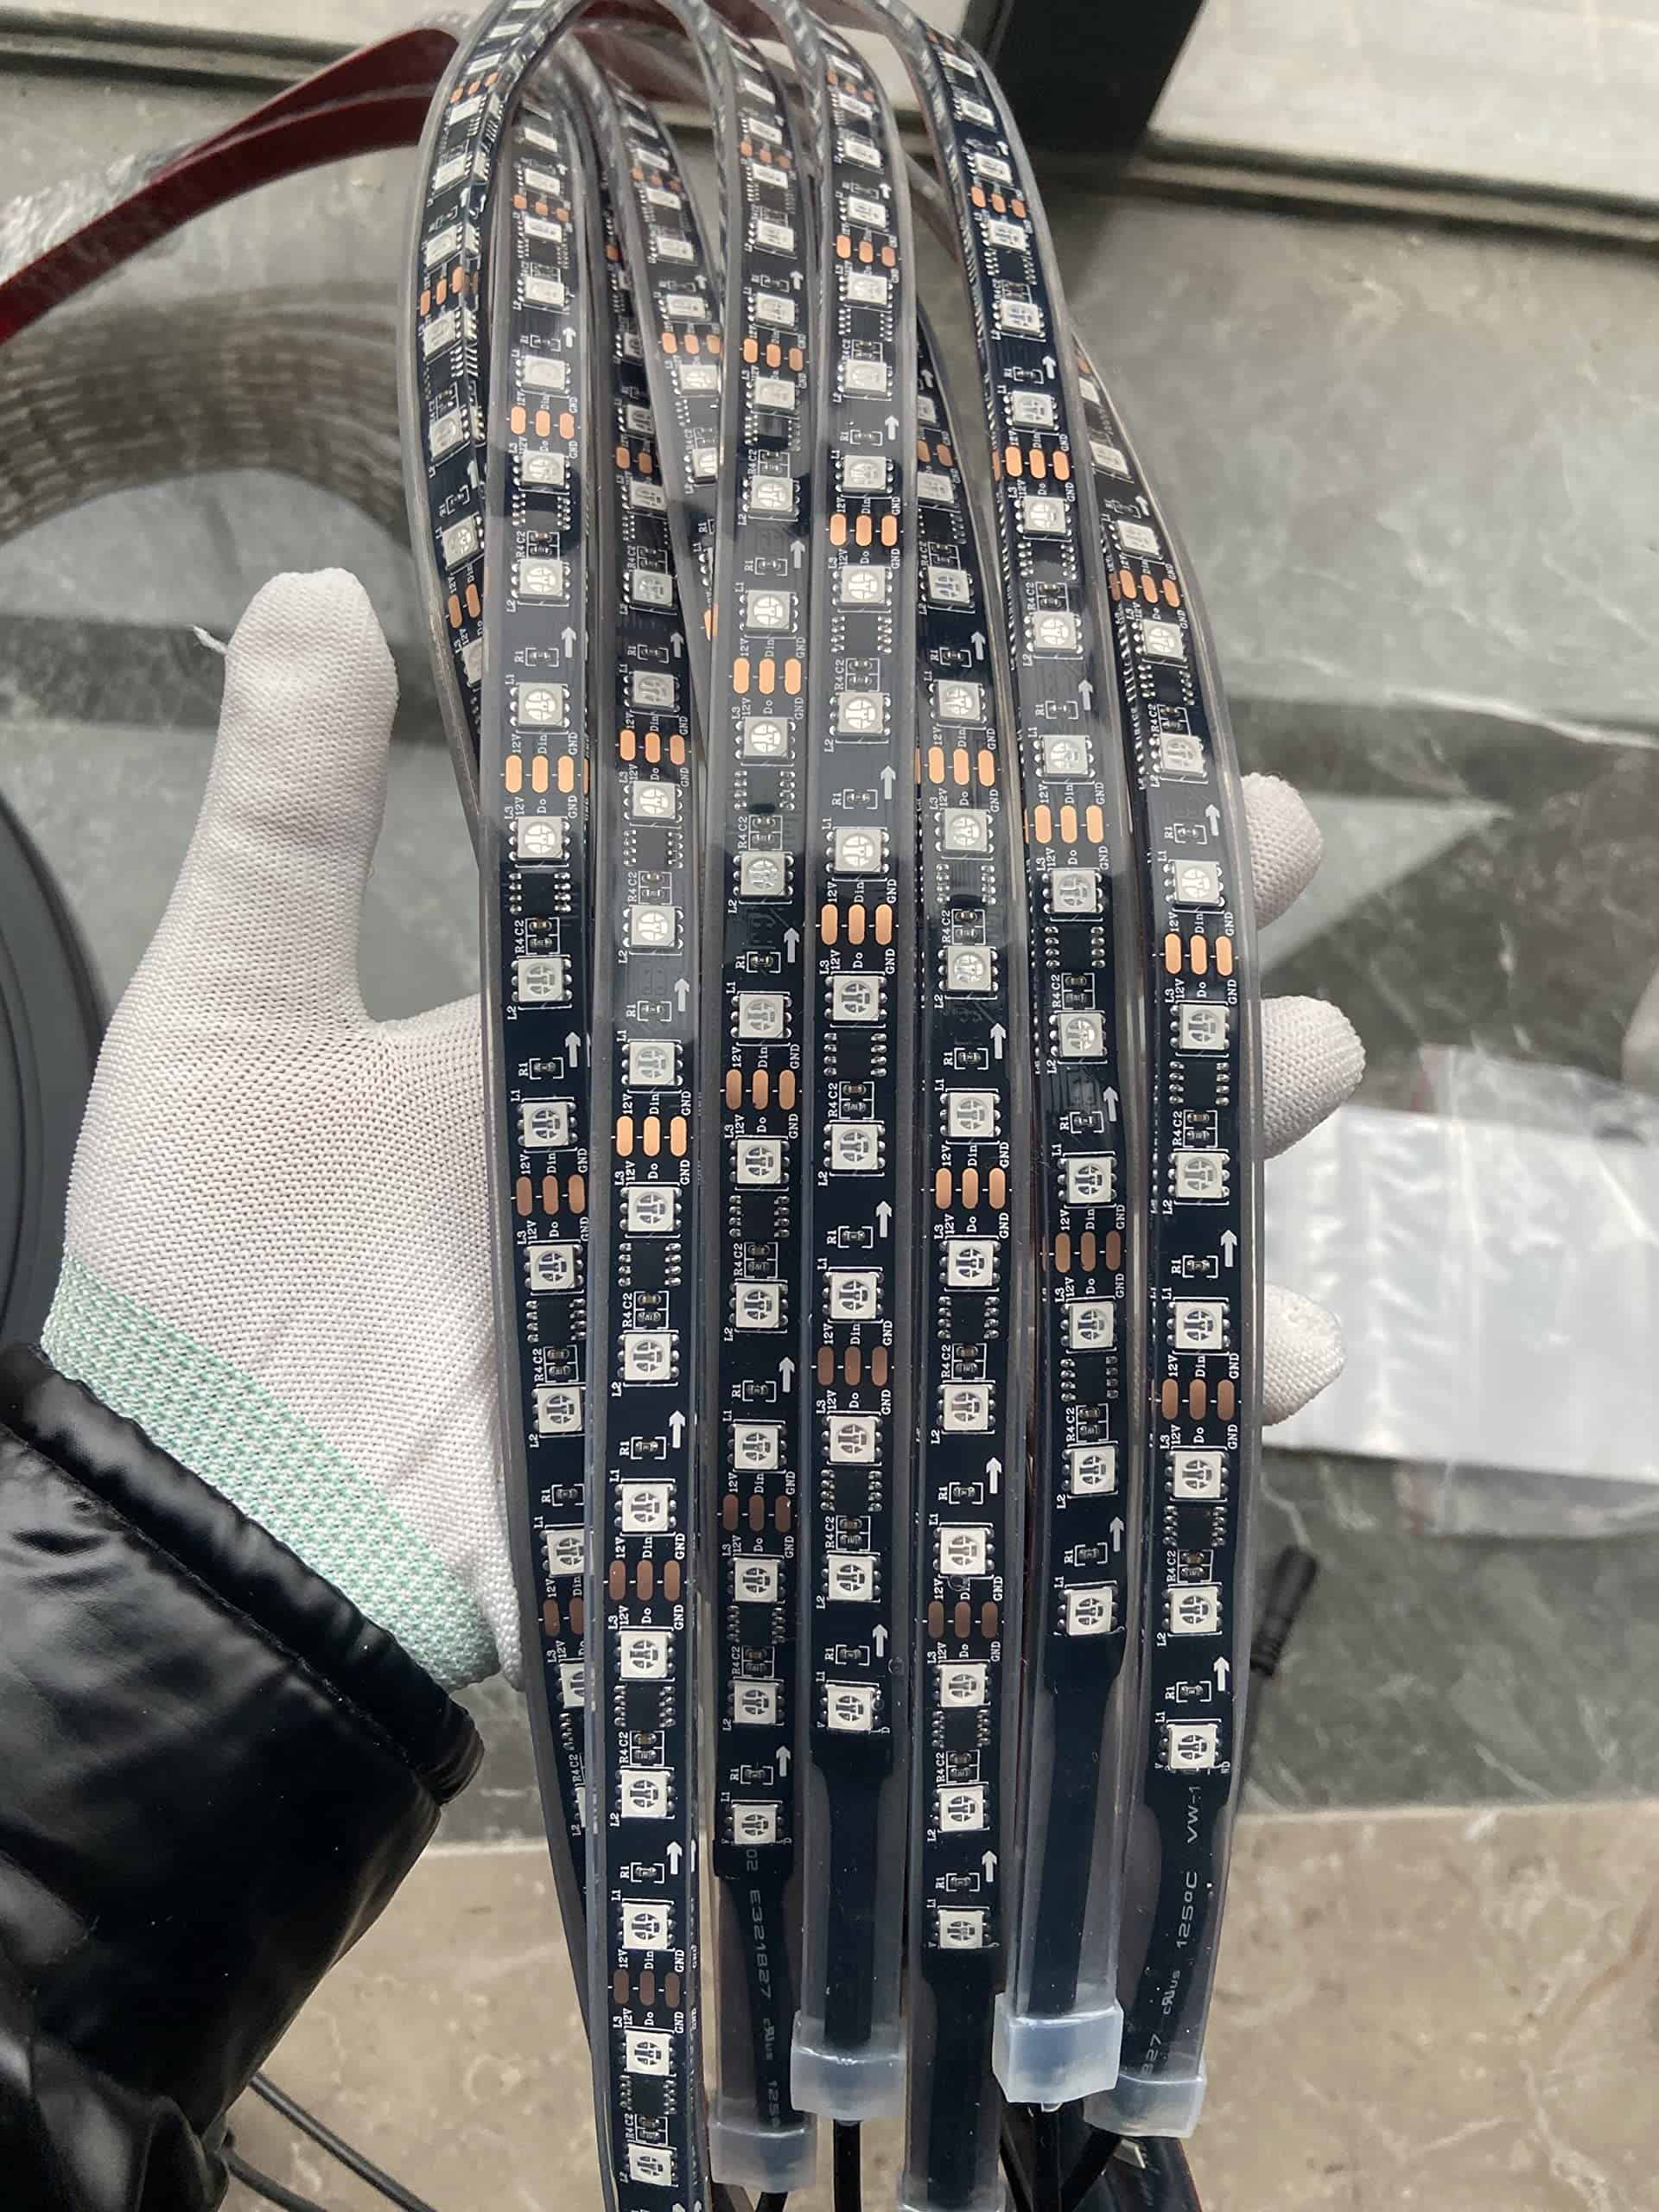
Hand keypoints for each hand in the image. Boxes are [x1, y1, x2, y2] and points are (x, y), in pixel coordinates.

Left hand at [42, 570, 1356, 1694]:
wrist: (201, 1511)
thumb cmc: (205, 1269)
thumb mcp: (237, 1007)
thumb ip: (291, 811)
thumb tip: (309, 591)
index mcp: (652, 1027)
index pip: (854, 893)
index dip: (980, 808)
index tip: (1114, 719)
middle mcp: (754, 1147)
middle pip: (989, 1032)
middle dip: (1147, 948)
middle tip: (1286, 855)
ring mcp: (797, 1295)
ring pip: (1039, 1198)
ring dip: (1195, 1138)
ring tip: (1329, 1061)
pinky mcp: (806, 1435)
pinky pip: (1013, 1416)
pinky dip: (1159, 1400)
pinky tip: (1291, 1348)